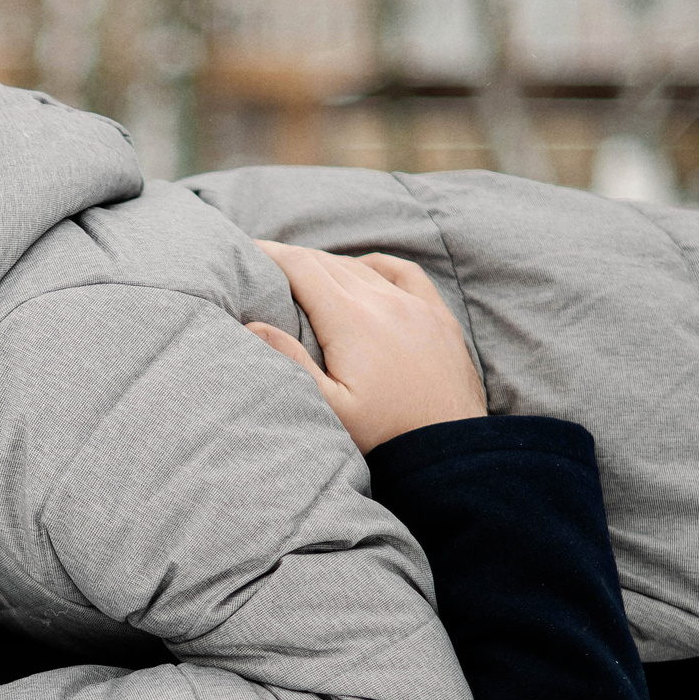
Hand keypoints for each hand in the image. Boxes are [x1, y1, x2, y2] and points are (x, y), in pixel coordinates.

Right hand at [245, 241, 486, 451]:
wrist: (450, 450)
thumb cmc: (385, 435)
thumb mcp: (329, 407)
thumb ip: (291, 362)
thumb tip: (253, 325)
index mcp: (351, 321)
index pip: (302, 269)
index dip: (271, 254)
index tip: (249, 249)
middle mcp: (384, 302)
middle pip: (328, 263)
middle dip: (295, 259)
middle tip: (268, 263)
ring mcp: (416, 305)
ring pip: (362, 268)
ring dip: (330, 264)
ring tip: (307, 273)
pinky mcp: (438, 316)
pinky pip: (405, 273)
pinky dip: (376, 266)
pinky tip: (365, 270)